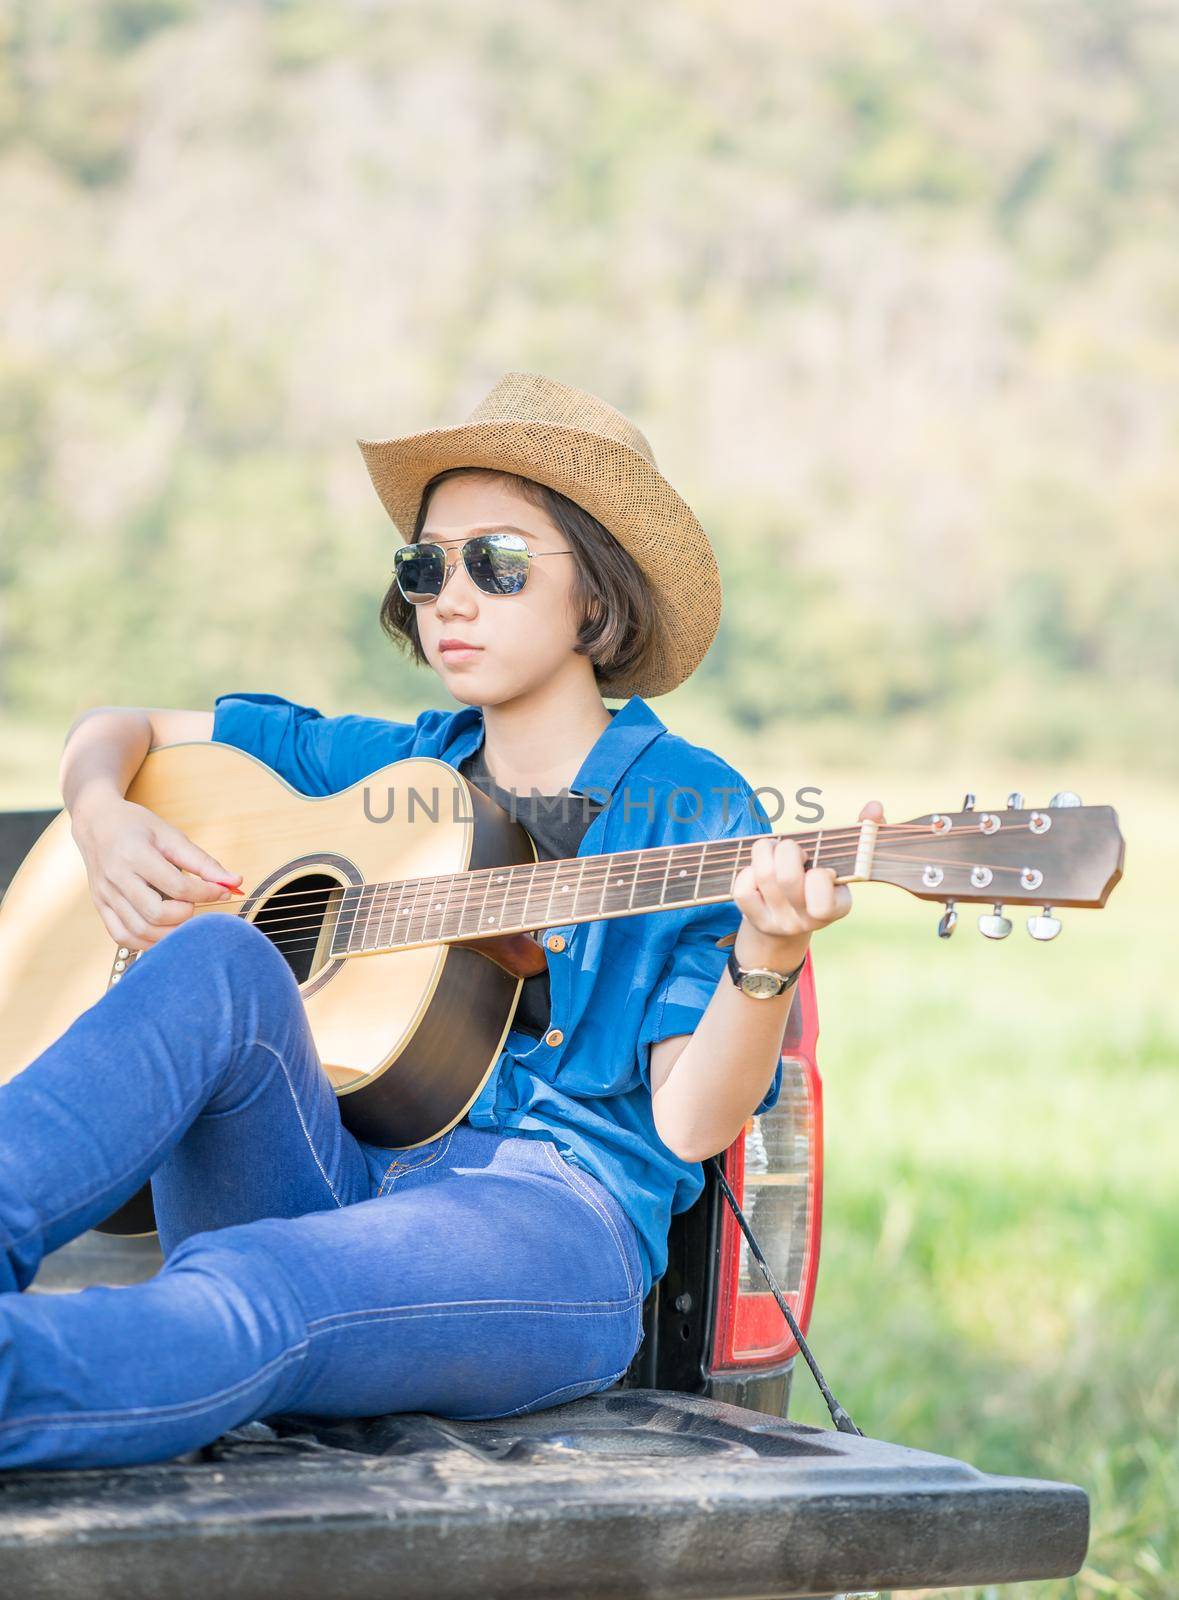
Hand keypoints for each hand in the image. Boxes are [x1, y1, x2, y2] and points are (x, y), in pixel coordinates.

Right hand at [70, 795, 241, 950]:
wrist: (96, 822)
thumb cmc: (135, 826)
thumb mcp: (171, 835)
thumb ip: (202, 861)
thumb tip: (235, 881)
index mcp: (135, 855)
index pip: (177, 886)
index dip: (206, 893)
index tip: (222, 891)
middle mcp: (116, 878)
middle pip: (156, 913)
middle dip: (186, 915)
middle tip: (195, 904)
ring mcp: (105, 895)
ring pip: (139, 930)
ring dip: (169, 933)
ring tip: (184, 920)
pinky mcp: (100, 906)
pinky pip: (121, 936)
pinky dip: (146, 942)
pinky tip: (163, 932)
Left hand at [732, 799, 885, 970]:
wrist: (789, 921)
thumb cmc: (820, 881)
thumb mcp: (843, 862)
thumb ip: (862, 833)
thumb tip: (874, 806)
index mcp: (837, 907)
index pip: (824, 896)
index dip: (820, 874)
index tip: (821, 868)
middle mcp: (807, 920)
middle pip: (789, 878)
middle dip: (788, 850)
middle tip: (791, 849)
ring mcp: (779, 922)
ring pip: (765, 875)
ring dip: (766, 850)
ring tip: (773, 850)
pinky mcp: (754, 919)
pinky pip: (743, 889)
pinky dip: (747, 870)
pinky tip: (757, 869)